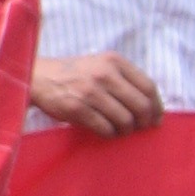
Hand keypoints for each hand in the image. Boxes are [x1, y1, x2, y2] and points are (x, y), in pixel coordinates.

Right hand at [30, 51, 162, 135]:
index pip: (148, 87)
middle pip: (141, 106)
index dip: (157, 107)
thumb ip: (124, 79)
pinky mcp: (77, 108)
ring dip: (125, 130)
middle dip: (144, 122)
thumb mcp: (100, 65)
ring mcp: (90, 91)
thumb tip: (150, 107)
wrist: (38, 77)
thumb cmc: (74, 74)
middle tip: (140, 128)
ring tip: (119, 130)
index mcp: (114, 61)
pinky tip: (105, 131)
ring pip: (125, 120)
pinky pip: (105, 128)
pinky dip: (109, 133)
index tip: (156, 118)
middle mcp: (104, 74)